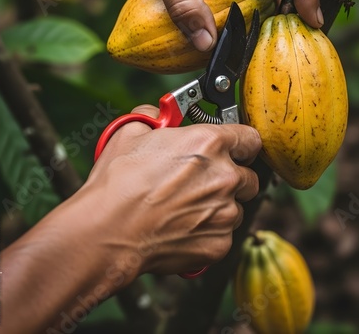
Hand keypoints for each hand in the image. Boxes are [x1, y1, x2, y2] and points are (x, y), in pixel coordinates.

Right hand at [87, 104, 260, 275]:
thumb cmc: (119, 181)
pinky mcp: (219, 243)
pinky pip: (222, 234)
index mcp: (210, 142)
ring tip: (185, 206)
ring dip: (218, 205)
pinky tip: (180, 227)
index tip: (233, 148)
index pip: (250, 138)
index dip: (240, 143)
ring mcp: (225, 212)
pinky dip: (207, 231)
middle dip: (230, 177)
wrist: (108, 230)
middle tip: (202, 180)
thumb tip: (158, 115)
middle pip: (247, 175)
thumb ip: (155, 117)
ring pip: (235, 207)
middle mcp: (225, 176)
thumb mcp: (131, 131)